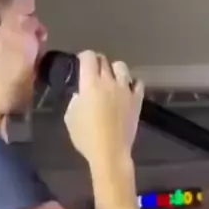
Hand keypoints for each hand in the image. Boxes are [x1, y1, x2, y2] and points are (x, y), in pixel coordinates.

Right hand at [64, 51, 143, 165]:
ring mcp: (125, 90)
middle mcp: (109, 82)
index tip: (81, 61)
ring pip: (122, 68)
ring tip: (111, 78)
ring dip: (115, 70)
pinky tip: (127, 89)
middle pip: (104, 61)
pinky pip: (138, 84)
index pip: (88, 58)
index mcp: (90, 84)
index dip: (84, 56)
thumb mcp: (70, 117)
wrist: (110, 151)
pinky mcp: (136, 100)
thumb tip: (82, 94)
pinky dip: (132, 83)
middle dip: (97, 62)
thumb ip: (76, 100)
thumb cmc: (86, 136)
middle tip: (93, 70)